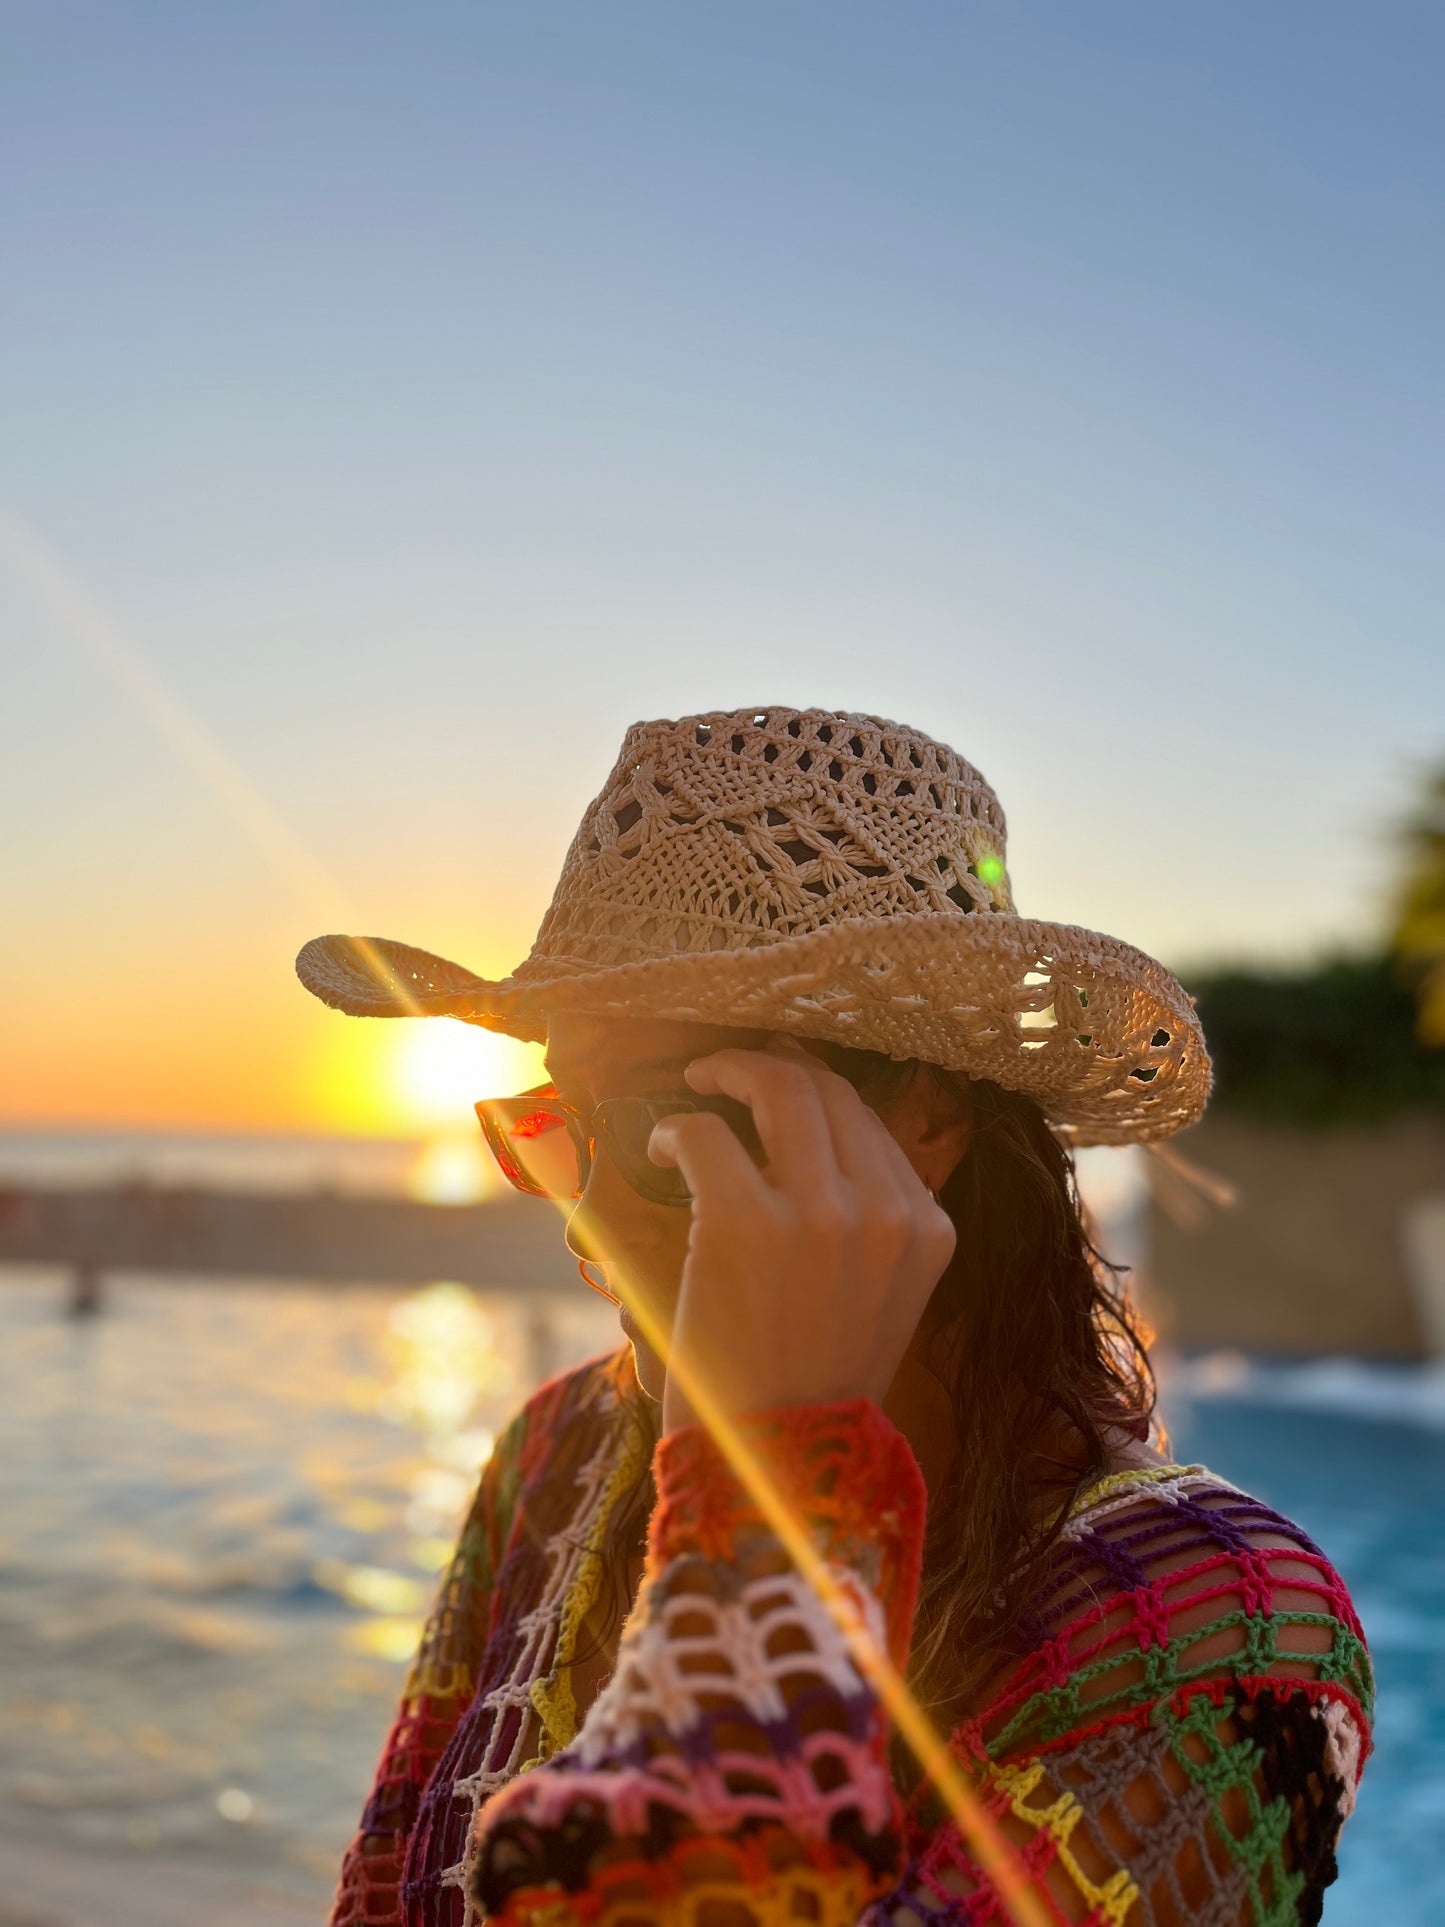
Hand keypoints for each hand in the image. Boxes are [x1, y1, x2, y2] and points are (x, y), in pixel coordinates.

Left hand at [646, 1042, 956, 1433]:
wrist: (780, 1469)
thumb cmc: (813, 1394)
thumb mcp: (878, 1303)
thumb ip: (869, 1231)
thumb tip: (817, 1157)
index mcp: (927, 1231)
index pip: (874, 1126)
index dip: (822, 1092)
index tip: (783, 1082)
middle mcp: (885, 1212)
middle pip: (832, 1092)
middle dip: (777, 1065)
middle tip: (732, 1068)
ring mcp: (818, 1213)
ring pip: (780, 1089)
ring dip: (731, 1070)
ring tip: (699, 1081)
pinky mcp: (743, 1221)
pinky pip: (705, 1134)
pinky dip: (674, 1128)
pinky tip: (661, 1147)